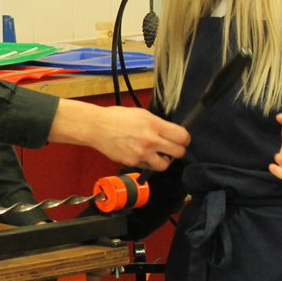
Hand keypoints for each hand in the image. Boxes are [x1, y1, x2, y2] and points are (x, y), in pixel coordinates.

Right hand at [49, 100, 188, 170]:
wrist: (97, 127)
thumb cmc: (117, 117)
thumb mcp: (141, 114)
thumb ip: (157, 124)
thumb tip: (170, 133)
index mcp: (154, 124)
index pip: (182, 136)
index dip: (185, 139)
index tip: (182, 139)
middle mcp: (150, 140)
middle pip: (178, 152)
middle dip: (178, 150)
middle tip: (172, 148)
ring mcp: (142, 153)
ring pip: (165, 165)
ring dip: (164, 160)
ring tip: (158, 155)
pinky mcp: (133, 163)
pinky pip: (148, 167)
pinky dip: (148, 163)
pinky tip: (142, 155)